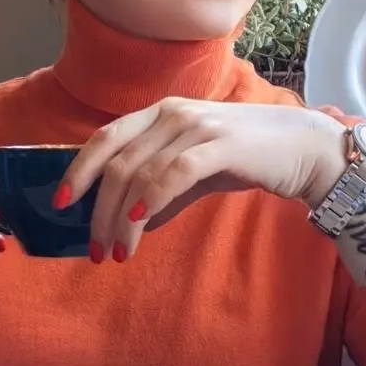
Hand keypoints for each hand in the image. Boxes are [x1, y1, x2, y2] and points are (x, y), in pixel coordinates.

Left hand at [60, 99, 348, 262]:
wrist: (305, 149)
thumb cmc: (249, 157)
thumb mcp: (196, 170)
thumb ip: (162, 190)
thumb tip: (129, 223)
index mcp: (160, 113)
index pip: (104, 138)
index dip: (77, 170)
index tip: (61, 204)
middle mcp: (172, 113)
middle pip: (117, 162)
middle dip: (98, 210)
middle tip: (96, 248)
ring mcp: (196, 126)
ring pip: (139, 173)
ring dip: (120, 219)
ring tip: (117, 252)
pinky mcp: (219, 146)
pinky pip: (172, 174)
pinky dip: (149, 201)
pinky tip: (137, 226)